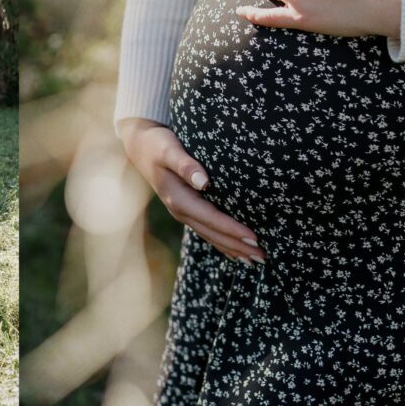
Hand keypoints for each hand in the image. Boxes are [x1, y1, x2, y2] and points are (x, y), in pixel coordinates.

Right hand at [118, 118, 265, 263]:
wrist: (140, 146)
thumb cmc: (157, 144)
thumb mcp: (169, 151)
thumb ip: (185, 165)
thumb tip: (203, 181)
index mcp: (178, 198)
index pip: (211, 218)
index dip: (232, 229)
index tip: (255, 237)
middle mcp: (179, 210)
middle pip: (213, 233)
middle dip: (238, 246)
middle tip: (264, 256)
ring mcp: (181, 212)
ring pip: (210, 236)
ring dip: (232, 248)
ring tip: (255, 260)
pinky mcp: (185, 210)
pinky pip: (205, 231)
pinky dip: (221, 243)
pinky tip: (235, 252)